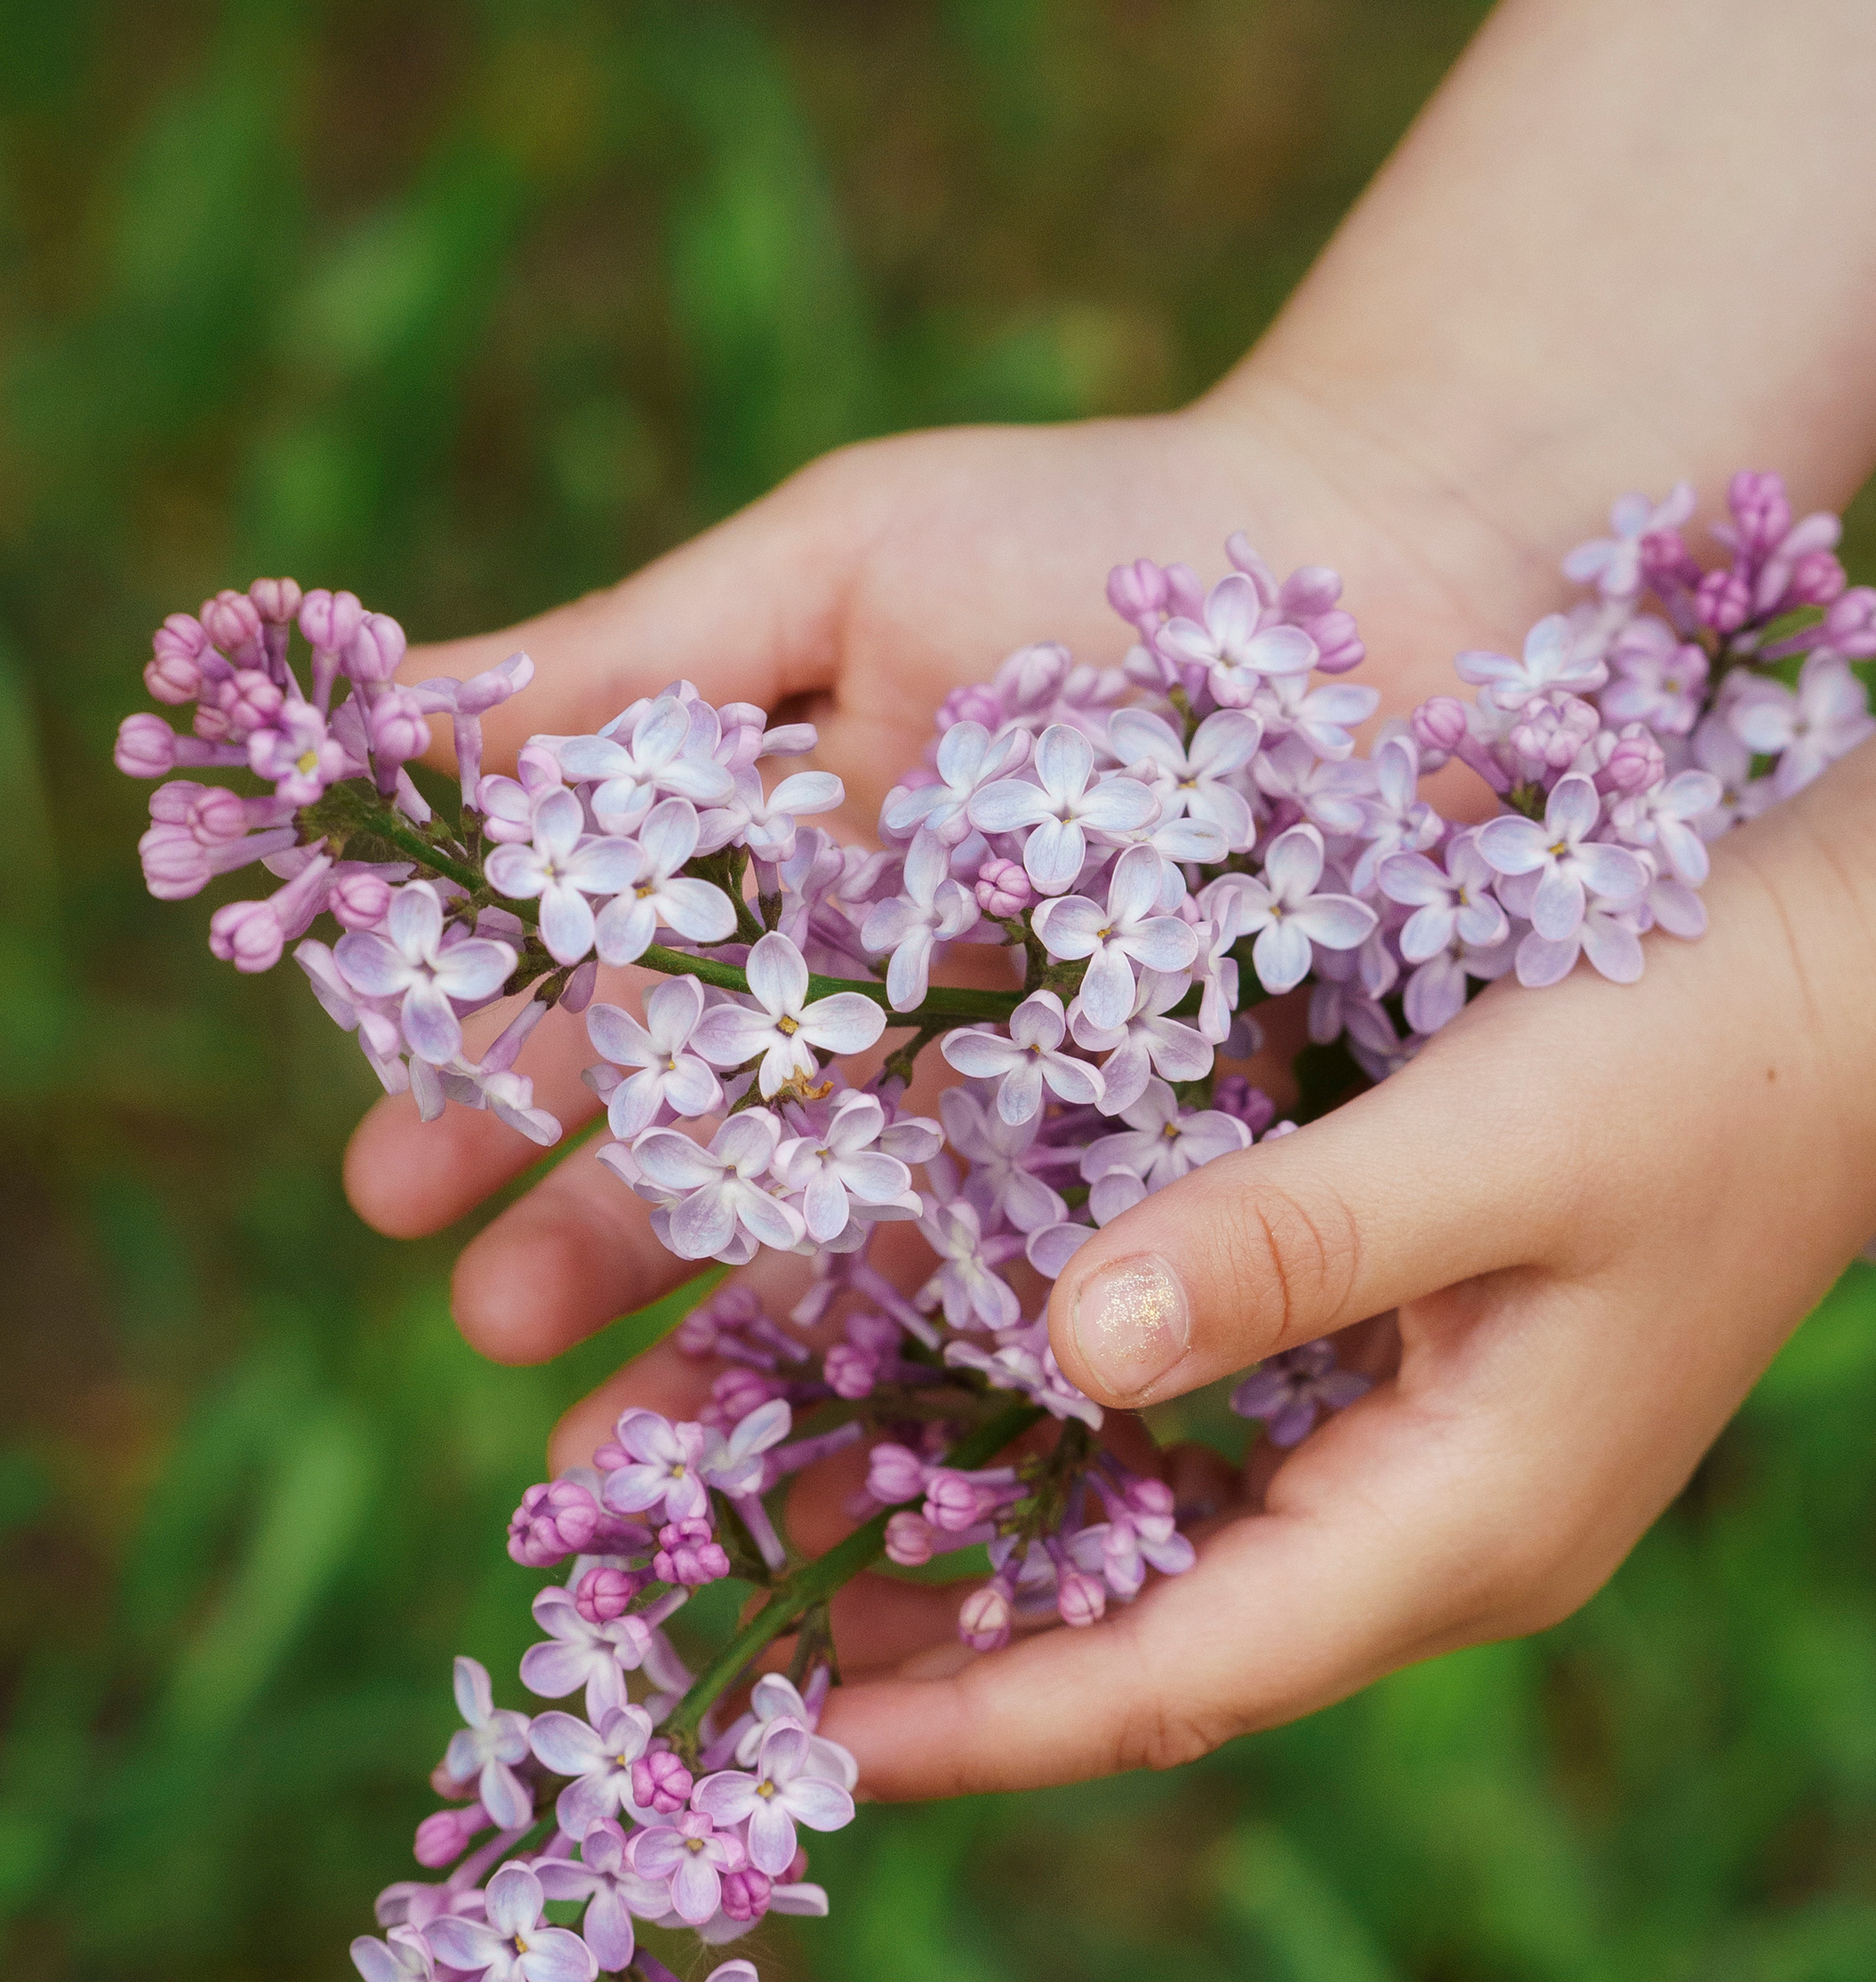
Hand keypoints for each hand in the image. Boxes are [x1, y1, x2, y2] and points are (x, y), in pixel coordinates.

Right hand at [342, 378, 1643, 1359]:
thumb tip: (375, 705)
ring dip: (728, 1346)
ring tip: (617, 1445)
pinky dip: (941, 1357)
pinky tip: (853, 1444)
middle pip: (715, 1156)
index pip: (612, 1014)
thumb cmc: (1104, 536)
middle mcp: (885, 1002)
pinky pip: (1038, 1271)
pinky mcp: (1161, 1151)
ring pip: (852, 1244)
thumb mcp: (837, 569)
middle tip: (488, 1335)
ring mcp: (1019, 1091)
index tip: (387, 1191)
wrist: (1395, 559)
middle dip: (592, 1248)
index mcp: (786, 871)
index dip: (500, 1099)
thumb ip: (627, 662)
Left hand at [813, 801, 1875, 1794]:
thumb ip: (1281, 1251)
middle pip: (1159, 1651)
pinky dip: (1094, 1466)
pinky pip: (1235, 1474)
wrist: (1868, 987)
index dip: (979, 1725)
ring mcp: (1453, 1481)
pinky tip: (975, 1417)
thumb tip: (1066, 1354)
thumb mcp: (1484, 1139)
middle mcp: (1449, 1544)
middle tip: (736, 1650)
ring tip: (802, 1540)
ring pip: (1185, 1567)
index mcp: (1463, 1528)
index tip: (794, 1749)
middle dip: (952, 1663)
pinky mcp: (1446, 1400)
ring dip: (1006, 1568)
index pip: (1177, 1678)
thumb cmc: (1691, 1052)